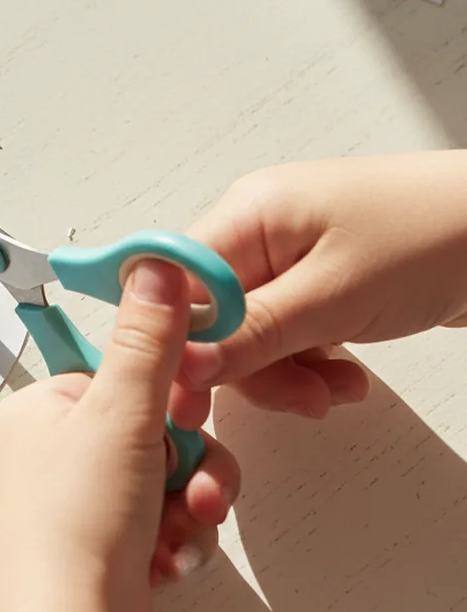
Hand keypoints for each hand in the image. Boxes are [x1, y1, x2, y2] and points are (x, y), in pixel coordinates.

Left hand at [0, 261, 239, 611]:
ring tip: (175, 531)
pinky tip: (161, 561)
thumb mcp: (120, 416)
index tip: (185, 410)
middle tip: (187, 484)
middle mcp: (49, 456)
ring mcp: (70, 508)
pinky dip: (171, 544)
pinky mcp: (95, 552)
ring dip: (187, 507)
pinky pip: (155, 528)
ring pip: (164, 483)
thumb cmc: (68, 535)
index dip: (166, 398)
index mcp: (40, 410)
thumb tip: (155, 268)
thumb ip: (148, 341)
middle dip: (188, 463)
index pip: (121, 375)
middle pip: (152, 432)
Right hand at [172, 151, 466, 421]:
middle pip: (211, 316)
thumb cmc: (435, 236)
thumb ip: (253, 333)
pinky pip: (285, 333)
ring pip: (249, 334)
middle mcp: (258, 230)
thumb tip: (185, 364)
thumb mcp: (336, 296)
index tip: (191, 394)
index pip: (177, 283)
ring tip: (335, 390)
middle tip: (298, 399)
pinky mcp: (315, 281)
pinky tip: (345, 375)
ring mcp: (287, 256)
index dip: (178, 341)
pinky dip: (309, 362)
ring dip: (287, 373)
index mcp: (247, 212)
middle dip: (249, 367)